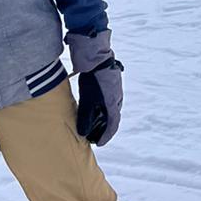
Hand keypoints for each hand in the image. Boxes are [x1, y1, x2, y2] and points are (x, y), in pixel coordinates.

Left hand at [69, 31, 123, 145]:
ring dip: (104, 117)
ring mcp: (115, 90)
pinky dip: (102, 107)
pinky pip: (109, 100)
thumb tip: (83, 134)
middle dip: (104, 128)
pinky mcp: (111, 83)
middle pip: (112, 118)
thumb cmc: (93, 80)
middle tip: (95, 135)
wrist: (97, 57)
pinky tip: (94, 105)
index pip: (112, 126)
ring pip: (110, 108)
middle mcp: (117, 99)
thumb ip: (85, 118)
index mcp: (113, 105)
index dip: (105, 136)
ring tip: (94, 122)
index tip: (99, 143)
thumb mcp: (87, 100)